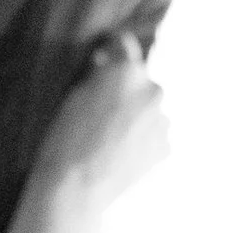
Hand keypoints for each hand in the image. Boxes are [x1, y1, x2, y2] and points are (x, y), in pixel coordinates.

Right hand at [29, 33, 170, 214]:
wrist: (76, 187)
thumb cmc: (65, 138)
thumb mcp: (74, 95)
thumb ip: (97, 74)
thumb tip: (106, 61)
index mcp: (128, 71)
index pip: (124, 45)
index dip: (112, 48)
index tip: (107, 52)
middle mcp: (154, 91)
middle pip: (140, 81)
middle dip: (125, 88)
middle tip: (102, 107)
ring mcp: (163, 120)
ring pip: (150, 110)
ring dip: (136, 115)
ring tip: (109, 136)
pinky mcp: (167, 146)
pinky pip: (154, 135)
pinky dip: (142, 139)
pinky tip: (120, 151)